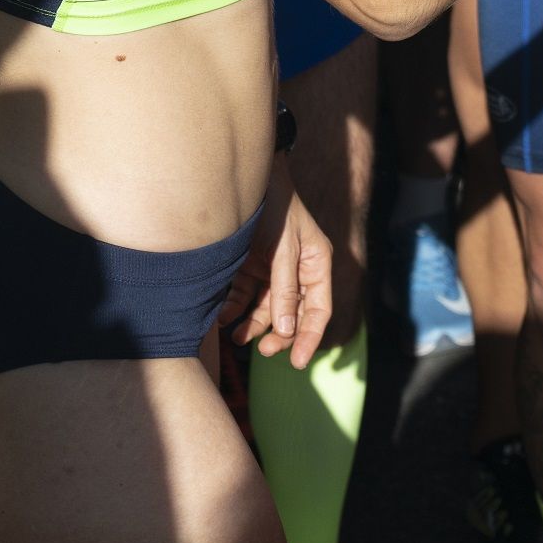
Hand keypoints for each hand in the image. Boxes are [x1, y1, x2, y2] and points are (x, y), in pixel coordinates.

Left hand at [223, 161, 333, 369]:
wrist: (247, 180)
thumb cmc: (275, 209)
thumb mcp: (283, 249)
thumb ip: (284, 289)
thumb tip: (285, 329)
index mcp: (317, 264)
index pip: (318, 310)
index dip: (310, 338)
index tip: (297, 363)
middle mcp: (297, 270)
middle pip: (293, 314)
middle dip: (279, 335)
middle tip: (264, 352)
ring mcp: (273, 269)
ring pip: (267, 308)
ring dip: (255, 325)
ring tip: (239, 338)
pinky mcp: (250, 266)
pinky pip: (245, 296)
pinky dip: (235, 308)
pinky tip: (224, 318)